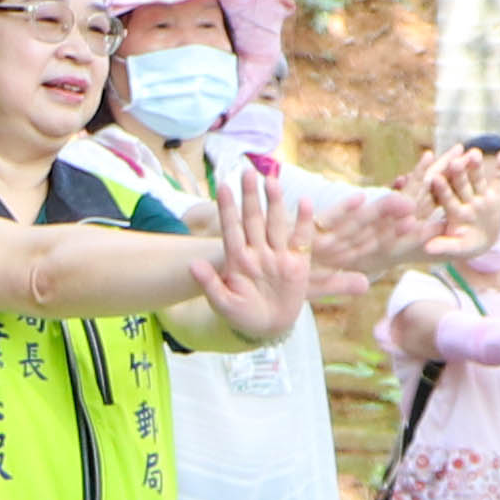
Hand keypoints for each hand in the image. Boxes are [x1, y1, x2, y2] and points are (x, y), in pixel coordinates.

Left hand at [191, 171, 315, 345]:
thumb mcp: (222, 303)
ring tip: (272, 181)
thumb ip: (209, 284)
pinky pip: (301, 239)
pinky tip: (306, 202)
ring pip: (275, 223)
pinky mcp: (297, 263)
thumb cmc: (241, 315)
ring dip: (274, 203)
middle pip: (253, 219)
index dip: (228, 208)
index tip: (223, 186)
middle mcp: (257, 251)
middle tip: (247, 172)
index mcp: (237, 259)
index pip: (231, 229)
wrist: (268, 327)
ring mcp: (277, 255)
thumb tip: (192, 265)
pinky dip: (303, 221)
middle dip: (250, 196)